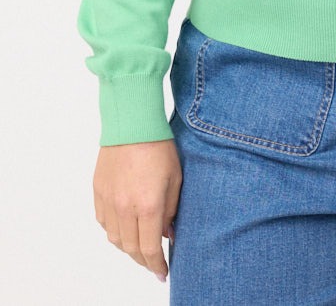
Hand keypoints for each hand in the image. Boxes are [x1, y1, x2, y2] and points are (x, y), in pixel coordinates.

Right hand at [93, 139, 182, 281]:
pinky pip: (104, 223)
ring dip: (128, 248)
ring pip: (115, 239)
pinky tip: (125, 228)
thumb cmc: (159, 147)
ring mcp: (108, 200)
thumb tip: (167, 235)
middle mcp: (125, 207)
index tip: (163, 273)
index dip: (156, 265)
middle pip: (131, 248)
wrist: (132, 123)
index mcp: (148, 204)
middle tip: (153, 264)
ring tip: (140, 247)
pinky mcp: (98, 192)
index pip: (149, 248)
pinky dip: (114, 231)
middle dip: (143, 261)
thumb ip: (171, 210)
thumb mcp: (176, 179)